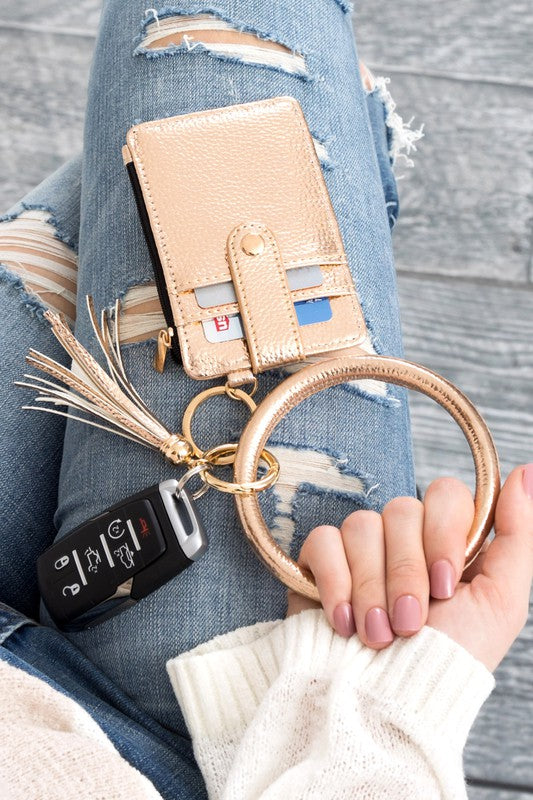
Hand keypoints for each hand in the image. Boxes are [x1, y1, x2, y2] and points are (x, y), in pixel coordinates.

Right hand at [286, 465, 532, 671]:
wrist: (386, 703)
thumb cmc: (448, 660)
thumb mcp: (500, 604)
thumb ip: (518, 536)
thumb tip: (526, 471)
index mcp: (448, 542)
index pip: (445, 494)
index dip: (443, 534)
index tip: (445, 586)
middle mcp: (404, 539)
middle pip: (401, 510)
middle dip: (405, 574)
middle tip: (409, 623)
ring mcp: (362, 548)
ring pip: (362, 525)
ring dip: (371, 588)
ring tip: (376, 635)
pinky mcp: (322, 561)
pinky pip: (323, 540)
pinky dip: (335, 583)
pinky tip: (344, 620)